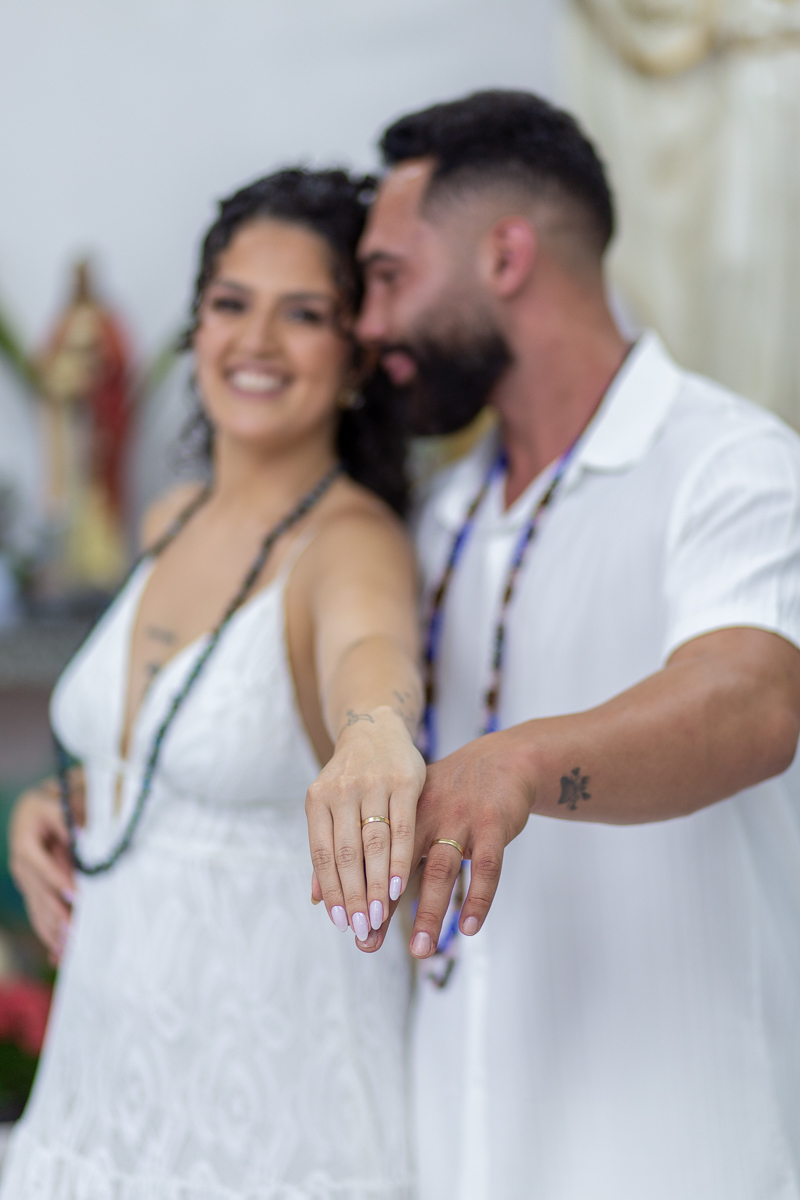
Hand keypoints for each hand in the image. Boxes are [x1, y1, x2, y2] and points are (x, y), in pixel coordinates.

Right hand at [8, 772, 84, 963]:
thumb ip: (71, 821)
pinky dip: (50, 934)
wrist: (40, 809)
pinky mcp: (33, 891)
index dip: (58, 880)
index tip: (75, 895)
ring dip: (53, 931)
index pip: (42, 865)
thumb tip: (86, 838)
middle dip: (57, 915)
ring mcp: (25, 881)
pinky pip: (40, 915)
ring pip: (38, 909)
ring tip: (70, 950)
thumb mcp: (61, 806)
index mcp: (25, 842)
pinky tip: (60, 955)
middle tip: (75, 933)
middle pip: (39, 894)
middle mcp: (20, 864)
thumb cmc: (57, 804)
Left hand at [306, 707, 424, 943]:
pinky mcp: (405, 779)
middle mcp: (341, 790)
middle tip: (363, 928)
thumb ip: (327, 850)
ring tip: (379, 916)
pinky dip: (400, 858)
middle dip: (354, 895)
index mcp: (318, 799)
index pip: (322, 854)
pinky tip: (398, 885)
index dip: (331, 890)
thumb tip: (316, 900)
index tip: (340, 923)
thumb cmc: (351, 780)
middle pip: (347, 852)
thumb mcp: (331, 807)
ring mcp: (373, 783)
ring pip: (374, 842)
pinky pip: (403, 826)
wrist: (376, 727)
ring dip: (376, 883)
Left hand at [356, 728, 532, 956]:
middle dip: (382, 906)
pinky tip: (468, 927)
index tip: (346, 927)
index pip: (368, 852)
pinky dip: (478, 898)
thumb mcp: (405, 813)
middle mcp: (424, 812)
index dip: (355, 888)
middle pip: (396, 862)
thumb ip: (368, 849)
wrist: (500, 762)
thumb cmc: (446, 796)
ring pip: (440, 868)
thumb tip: (318, 894)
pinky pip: (487, 866)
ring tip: (420, 949)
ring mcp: (459, 818)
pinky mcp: (492, 823)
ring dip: (428, 911)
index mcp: (397, 809)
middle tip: (368, 942)